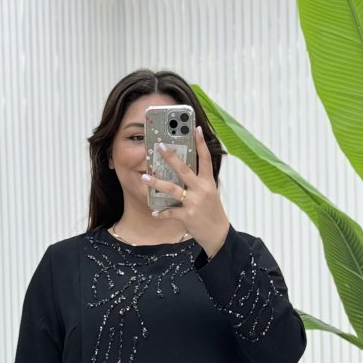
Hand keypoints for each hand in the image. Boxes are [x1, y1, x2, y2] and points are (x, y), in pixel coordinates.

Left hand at [143, 126, 229, 258]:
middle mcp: (202, 189)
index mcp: (208, 182)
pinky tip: (154, 212)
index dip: (201, 143)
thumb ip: (199, 181)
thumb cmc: (212, 211)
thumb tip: (183, 168)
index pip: (205, 159)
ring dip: (157, 183)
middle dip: (171, 157)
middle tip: (160, 146)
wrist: (217, 234)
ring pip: (172, 189)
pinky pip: (171, 212)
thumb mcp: (210, 193)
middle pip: (184, 169)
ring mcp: (194, 203)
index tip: (195, 128)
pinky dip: (162, 212)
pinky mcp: (187, 216)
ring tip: (145, 177)